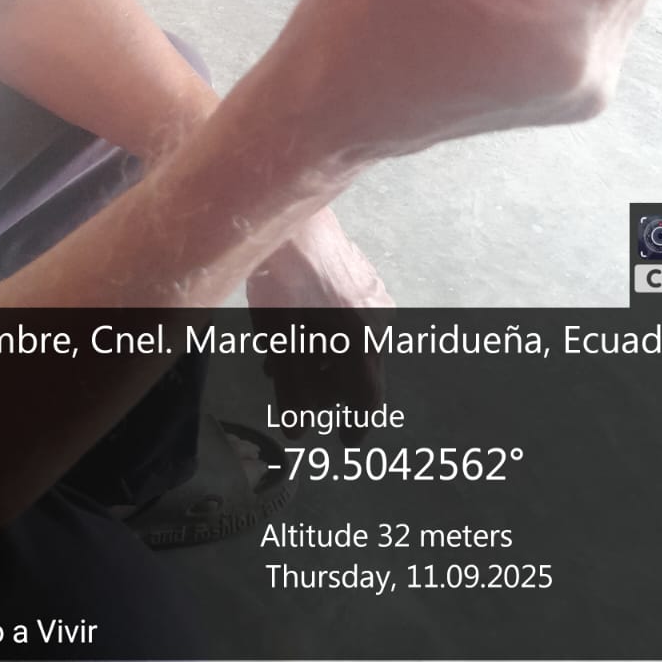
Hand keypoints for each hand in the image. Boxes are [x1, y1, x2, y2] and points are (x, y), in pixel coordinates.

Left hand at [247, 209, 390, 413]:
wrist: (291, 222)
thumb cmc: (285, 287)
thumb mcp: (283, 347)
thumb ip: (295, 393)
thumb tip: (301, 432)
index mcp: (363, 347)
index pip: (368, 400)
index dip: (357, 425)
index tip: (347, 439)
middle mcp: (379, 324)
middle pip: (358, 371)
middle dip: (327, 387)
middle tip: (296, 393)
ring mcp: (375, 296)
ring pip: (352, 342)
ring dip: (323, 359)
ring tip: (283, 362)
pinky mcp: (365, 275)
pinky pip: (351, 316)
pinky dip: (329, 332)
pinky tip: (297, 330)